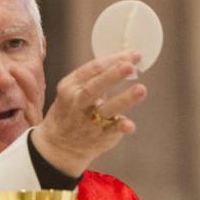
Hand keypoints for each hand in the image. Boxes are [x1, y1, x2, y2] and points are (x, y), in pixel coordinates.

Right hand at [30, 50, 146, 176]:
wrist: (58, 144)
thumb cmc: (72, 110)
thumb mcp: (73, 90)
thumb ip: (95, 78)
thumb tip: (126, 60)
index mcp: (70, 87)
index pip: (93, 69)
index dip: (114, 60)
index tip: (133, 55)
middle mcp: (77, 103)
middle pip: (94, 87)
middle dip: (112, 75)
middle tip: (130, 66)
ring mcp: (87, 121)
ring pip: (105, 109)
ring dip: (124, 99)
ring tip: (141, 89)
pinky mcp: (98, 136)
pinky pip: (111, 130)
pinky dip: (120, 126)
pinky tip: (130, 125)